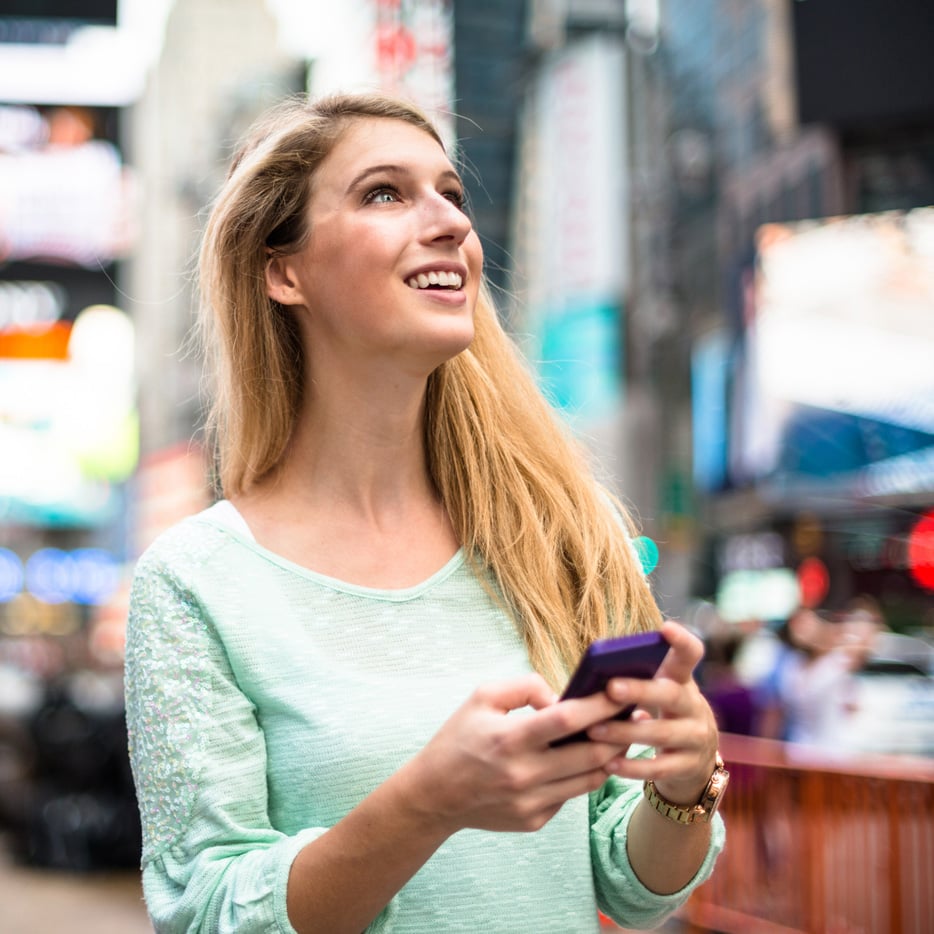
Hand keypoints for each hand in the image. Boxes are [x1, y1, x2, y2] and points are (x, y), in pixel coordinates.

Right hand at [397, 673, 631, 834]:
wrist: (434, 795)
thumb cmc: (459, 738)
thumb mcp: (482, 697)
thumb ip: (525, 687)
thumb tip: (562, 697)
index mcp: (509, 738)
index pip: (567, 719)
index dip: (600, 704)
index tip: (622, 691)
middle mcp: (523, 774)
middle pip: (590, 754)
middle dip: (618, 732)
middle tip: (636, 715)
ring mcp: (531, 802)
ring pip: (590, 779)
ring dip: (610, 757)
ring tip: (620, 736)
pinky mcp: (535, 820)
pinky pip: (571, 795)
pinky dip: (583, 776)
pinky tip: (586, 760)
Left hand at [586, 620, 719, 805]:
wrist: (694, 762)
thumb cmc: (662, 716)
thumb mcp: (658, 695)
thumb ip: (636, 681)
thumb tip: (594, 675)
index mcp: (683, 681)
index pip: (691, 654)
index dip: (682, 641)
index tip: (666, 628)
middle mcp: (695, 706)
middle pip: (671, 694)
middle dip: (641, 690)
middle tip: (611, 687)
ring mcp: (696, 738)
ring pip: (661, 734)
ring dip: (625, 732)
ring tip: (594, 730)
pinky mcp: (689, 767)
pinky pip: (660, 769)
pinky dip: (633, 767)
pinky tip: (608, 764)